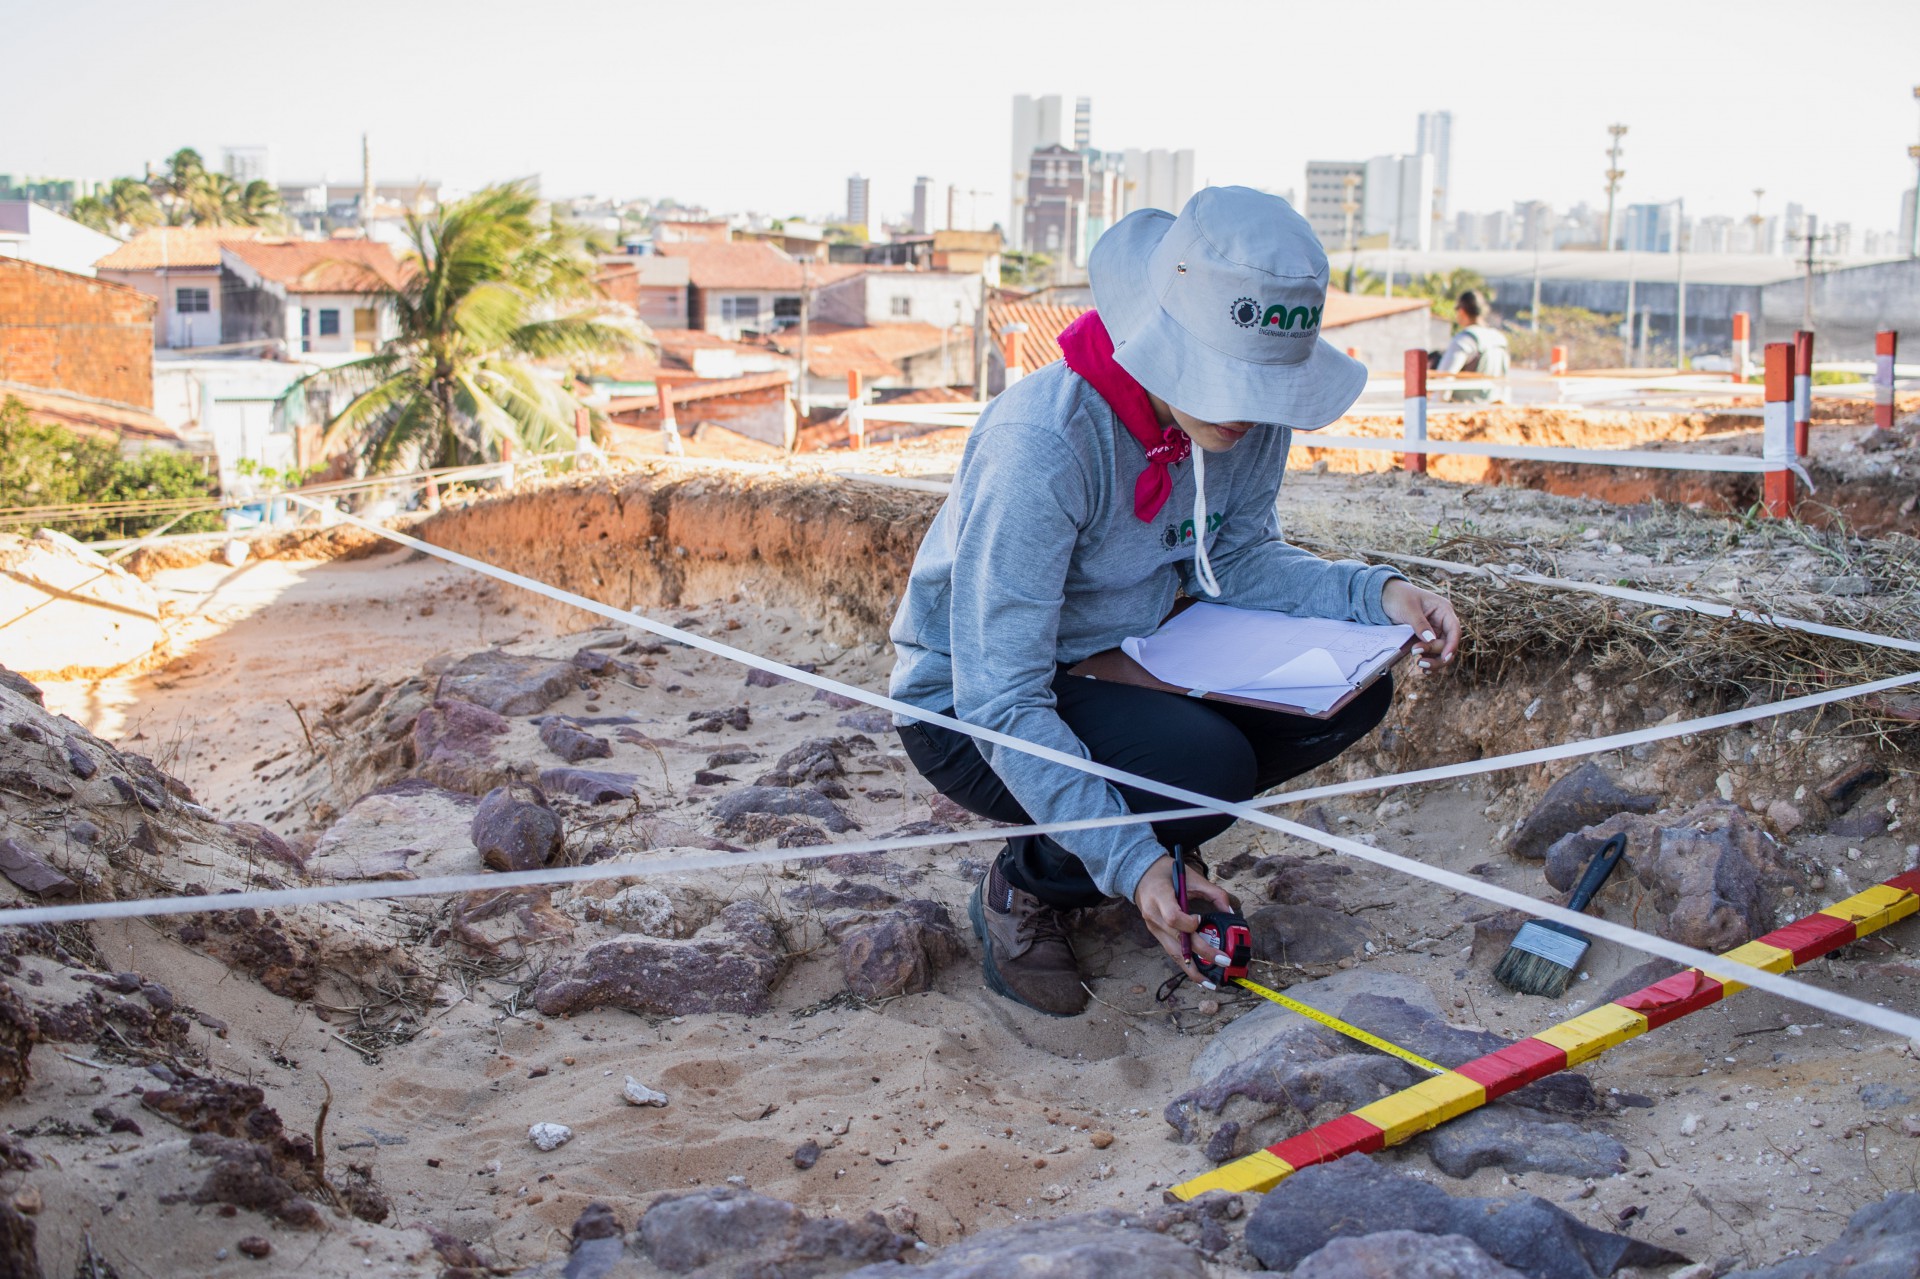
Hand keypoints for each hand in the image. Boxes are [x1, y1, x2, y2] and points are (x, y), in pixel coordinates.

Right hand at [1132, 855, 1234, 985]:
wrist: (1140, 875)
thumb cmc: (1166, 873)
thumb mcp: (1190, 876)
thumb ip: (1213, 892)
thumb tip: (1230, 912)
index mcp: (1159, 897)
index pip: (1172, 917)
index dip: (1188, 923)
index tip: (1200, 921)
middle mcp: (1153, 915)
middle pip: (1176, 940)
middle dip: (1201, 952)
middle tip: (1222, 960)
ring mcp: (1153, 928)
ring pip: (1172, 952)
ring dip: (1192, 969)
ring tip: (1210, 982)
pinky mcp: (1156, 934)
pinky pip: (1171, 952)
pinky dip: (1186, 964)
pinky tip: (1199, 975)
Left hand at [1381, 579, 1460, 676]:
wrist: (1385, 596)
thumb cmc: (1398, 597)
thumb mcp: (1408, 608)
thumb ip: (1419, 624)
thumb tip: (1430, 639)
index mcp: (1443, 610)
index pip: (1454, 630)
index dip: (1452, 645)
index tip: (1445, 658)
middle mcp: (1442, 622)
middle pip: (1448, 644)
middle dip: (1436, 653)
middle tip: (1416, 654)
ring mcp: (1435, 631)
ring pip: (1442, 651)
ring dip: (1434, 660)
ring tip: (1420, 665)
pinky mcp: (1426, 639)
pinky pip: (1432, 653)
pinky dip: (1430, 661)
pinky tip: (1424, 670)